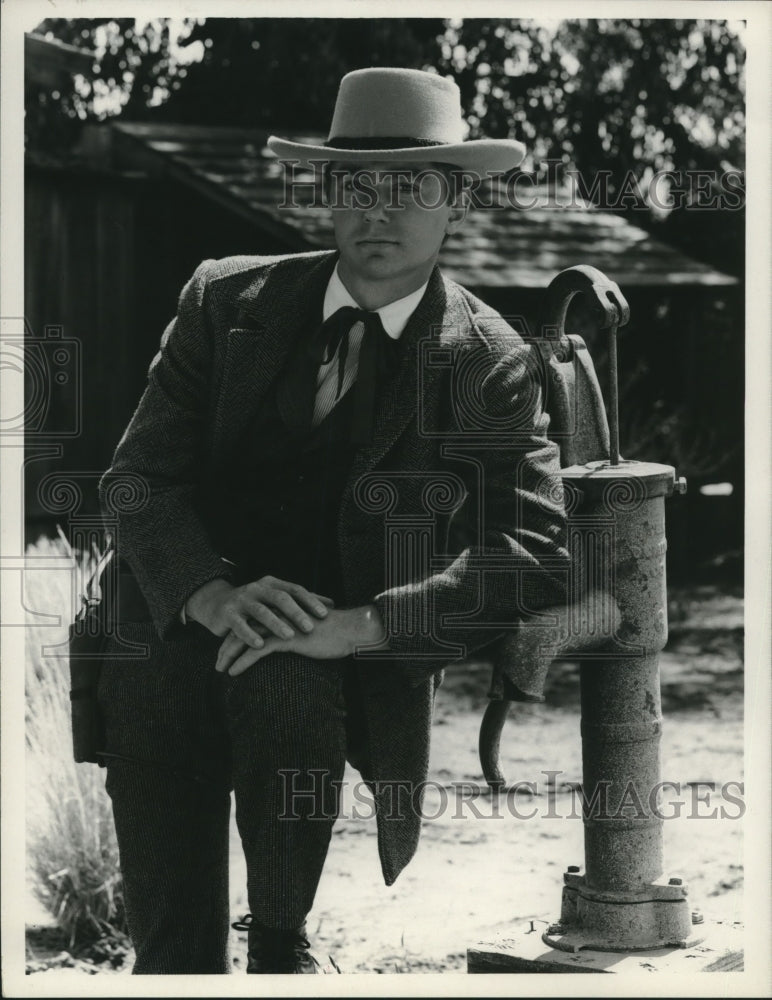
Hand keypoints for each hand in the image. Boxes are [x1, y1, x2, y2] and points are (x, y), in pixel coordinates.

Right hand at [187, 575, 334, 645]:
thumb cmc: (255, 604)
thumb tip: (332, 602)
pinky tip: (260, 645)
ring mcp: (242, 600)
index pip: (295, 590)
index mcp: (272, 584)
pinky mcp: (227, 614)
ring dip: (276, 624)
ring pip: (261, 612)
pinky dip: (250, 635)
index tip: (326, 613)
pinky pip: (239, 625)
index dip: (311, 601)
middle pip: (280, 598)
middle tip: (311, 627)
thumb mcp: (277, 599)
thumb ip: (302, 601)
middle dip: (296, 613)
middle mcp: (258, 589)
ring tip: (290, 637)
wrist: (217, 604)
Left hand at [215, 604, 388, 675]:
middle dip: (226, 645)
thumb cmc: (333, 634)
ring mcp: (280, 626)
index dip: (237, 636)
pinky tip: (232, 672)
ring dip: (229, 654)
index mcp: (279, 612)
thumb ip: (296, 633)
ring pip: (245, 639)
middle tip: (217, 661)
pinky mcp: (285, 638)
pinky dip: (242, 662)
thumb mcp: (309, 632)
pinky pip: (257, 650)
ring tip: (219, 669)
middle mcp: (276, 615)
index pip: (250, 622)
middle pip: (242, 629)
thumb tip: (289, 643)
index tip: (227, 651)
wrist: (349, 630)